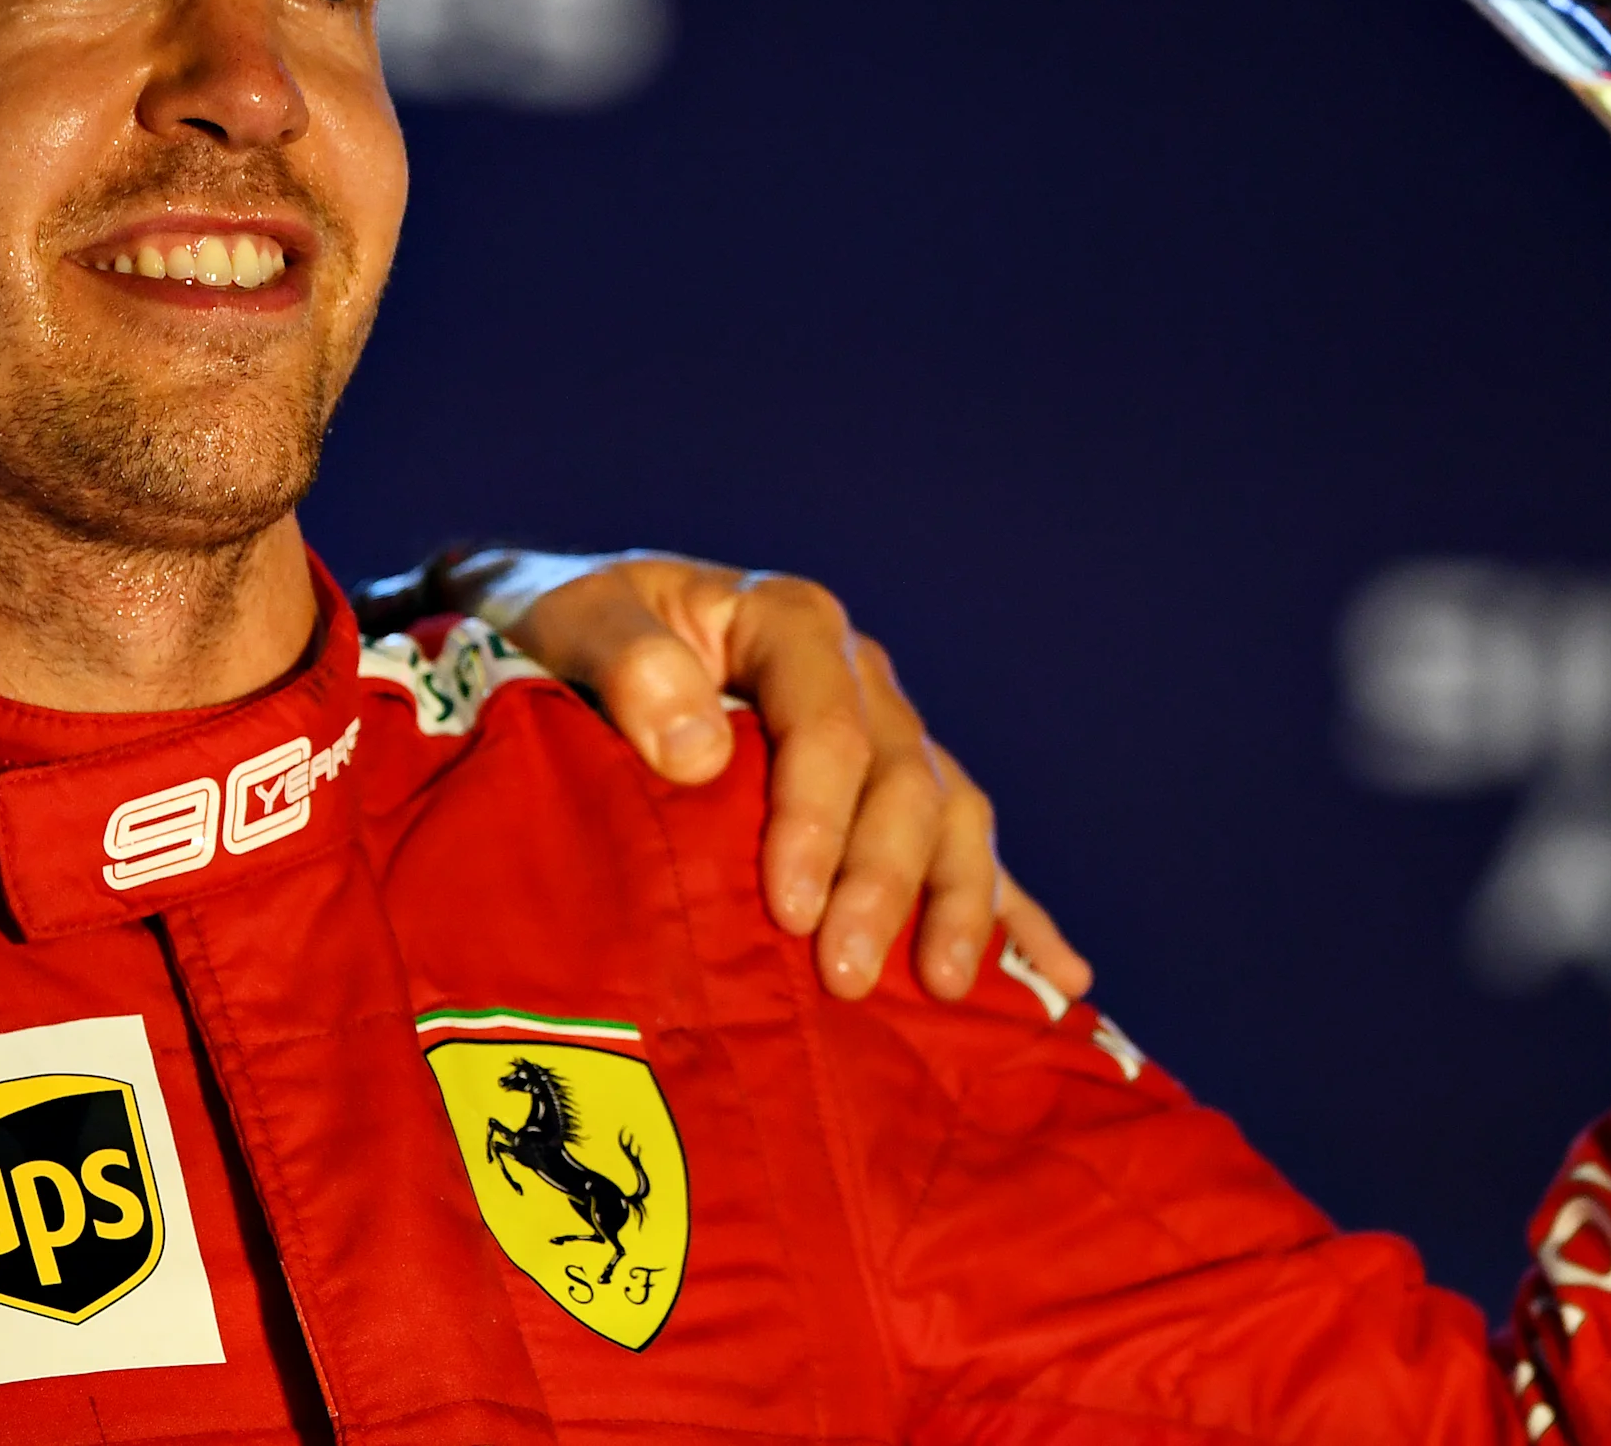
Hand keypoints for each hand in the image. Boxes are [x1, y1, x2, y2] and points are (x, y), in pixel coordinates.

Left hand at [487, 555, 1092, 1004]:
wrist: (553, 640)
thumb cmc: (554, 632)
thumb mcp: (568, 622)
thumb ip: (627, 665)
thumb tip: (699, 750)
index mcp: (788, 623)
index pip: (828, 722)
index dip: (818, 815)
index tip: (784, 907)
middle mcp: (854, 675)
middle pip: (901, 780)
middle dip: (882, 882)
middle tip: (841, 977)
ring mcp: (881, 737)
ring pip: (952, 816)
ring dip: (957, 904)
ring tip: (940, 989)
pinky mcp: (881, 801)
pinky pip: (966, 855)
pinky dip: (1013, 916)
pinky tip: (1057, 985)